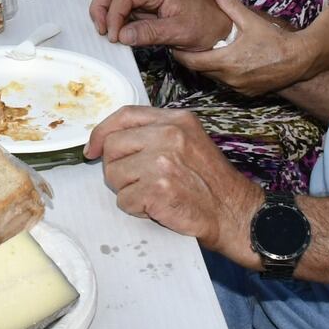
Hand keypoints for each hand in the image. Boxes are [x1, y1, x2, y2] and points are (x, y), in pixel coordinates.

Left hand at [86, 106, 263, 259]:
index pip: (124, 115)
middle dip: (117, 168)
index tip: (92, 149)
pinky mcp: (158, 189)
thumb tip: (107, 140)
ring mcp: (162, 162)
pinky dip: (137, 209)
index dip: (102, 132)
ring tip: (154, 194)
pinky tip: (158, 207)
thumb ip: (154, 134)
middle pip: (112, 146)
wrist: (235, 214)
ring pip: (113, 175)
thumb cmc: (210, 183)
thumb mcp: (188, 142)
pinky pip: (124, 200)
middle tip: (138, 181)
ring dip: (128, 190)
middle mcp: (168, 135)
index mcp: (175, 120)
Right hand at [90, 0, 230, 48]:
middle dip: (102, 7)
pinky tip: (119, 30)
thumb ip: (149, 33)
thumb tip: (121, 36)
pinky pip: (126, 3)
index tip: (114, 37)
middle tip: (103, 31)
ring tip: (110, 32)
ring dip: (107, 10)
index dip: (113, 14)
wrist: (225, 26)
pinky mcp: (150, 1)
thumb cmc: (207, 27)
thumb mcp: (179, 33)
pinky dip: (117, 15)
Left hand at [173, 0, 306, 95]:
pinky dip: (225, 74)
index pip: (192, 62)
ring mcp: (240, 88)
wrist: (300, 60)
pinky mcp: (250, 93)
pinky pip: (230, 84)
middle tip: (187, 47)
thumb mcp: (251, 20)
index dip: (181, 55)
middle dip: (193, 60)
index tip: (174, 46)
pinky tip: (228, 63)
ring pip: (215, 78)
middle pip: (202, 70)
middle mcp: (229, 78)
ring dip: (209, 67)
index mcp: (225, 60)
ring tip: (207, 53)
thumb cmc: (275, 40)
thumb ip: (231, 5)